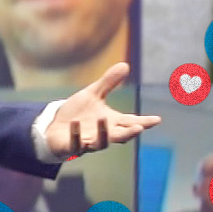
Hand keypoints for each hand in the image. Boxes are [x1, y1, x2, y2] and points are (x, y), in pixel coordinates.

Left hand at [40, 63, 160, 158]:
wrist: (55, 128)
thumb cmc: (78, 113)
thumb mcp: (93, 94)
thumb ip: (109, 82)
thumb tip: (125, 65)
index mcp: (111, 122)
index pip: (130, 122)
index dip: (144, 121)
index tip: (157, 119)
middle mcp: (103, 134)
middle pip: (120, 136)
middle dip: (129, 132)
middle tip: (139, 127)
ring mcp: (88, 142)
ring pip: (100, 143)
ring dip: (103, 133)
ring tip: (104, 119)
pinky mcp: (72, 146)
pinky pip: (75, 143)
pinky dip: (76, 134)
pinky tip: (75, 123)